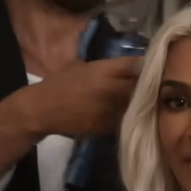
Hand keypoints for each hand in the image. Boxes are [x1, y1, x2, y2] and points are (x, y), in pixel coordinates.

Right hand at [20, 57, 142, 137]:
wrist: (42, 109)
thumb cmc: (58, 84)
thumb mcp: (80, 66)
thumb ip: (103, 67)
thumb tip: (124, 66)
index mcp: (102, 70)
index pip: (133, 65)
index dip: (143, 66)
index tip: (148, 67)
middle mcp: (109, 88)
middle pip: (139, 86)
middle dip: (145, 86)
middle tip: (148, 87)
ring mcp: (108, 109)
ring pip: (134, 105)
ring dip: (139, 104)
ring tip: (143, 102)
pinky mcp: (105, 126)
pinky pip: (123, 120)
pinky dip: (127, 118)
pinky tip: (129, 117)